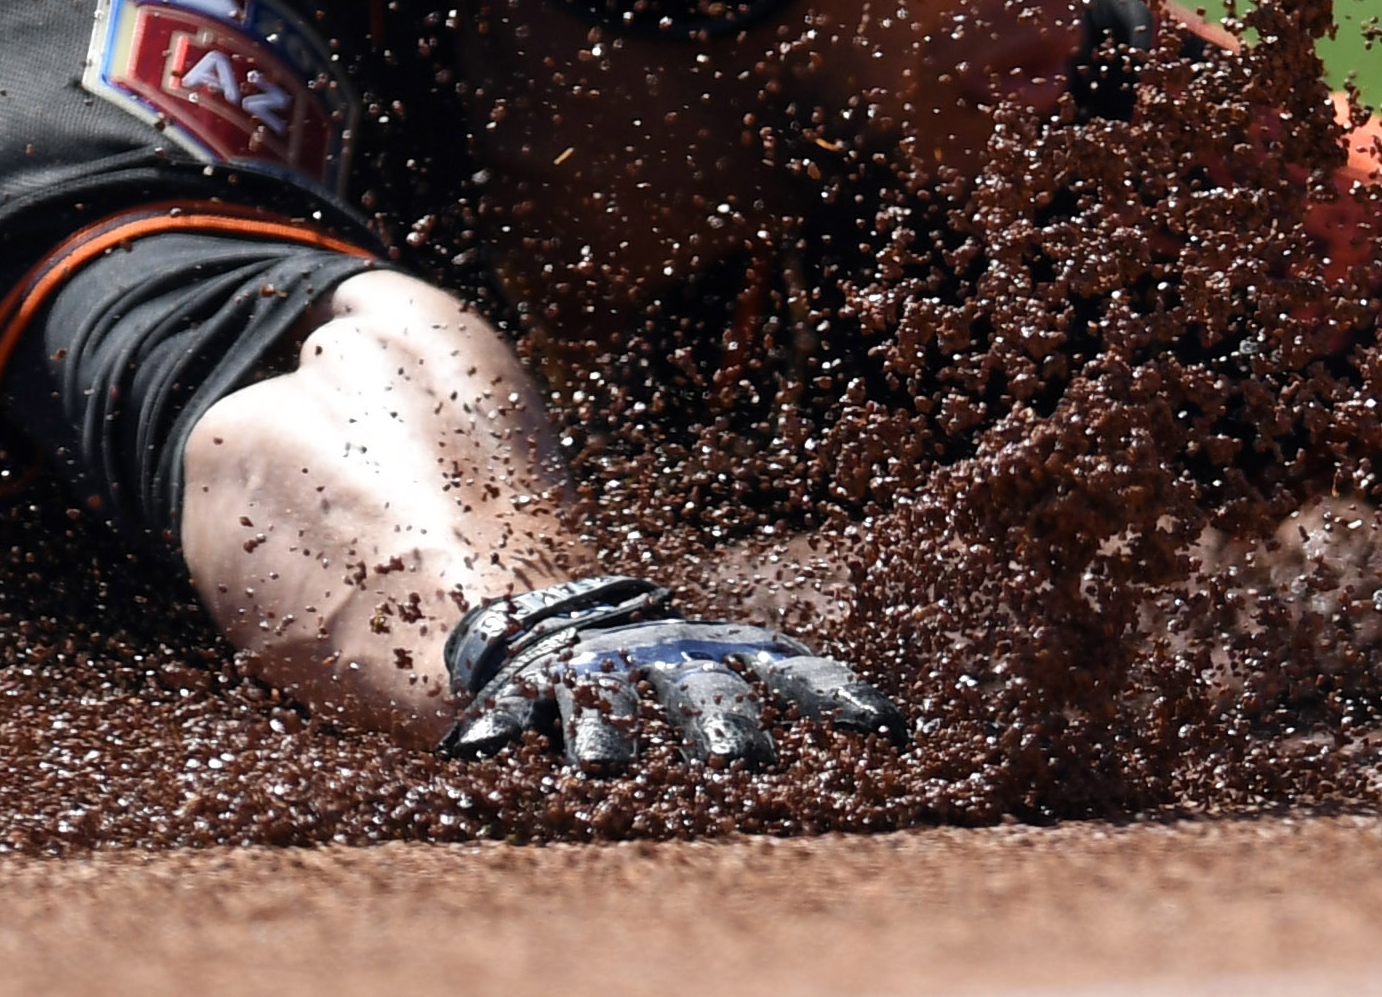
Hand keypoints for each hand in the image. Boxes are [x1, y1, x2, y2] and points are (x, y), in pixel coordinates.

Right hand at [438, 576, 908, 773]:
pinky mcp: (527, 687)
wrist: (558, 611)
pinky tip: (475, 756)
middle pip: (700, 697)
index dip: (838, 698)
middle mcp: (666, 662)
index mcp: (727, 655)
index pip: (795, 673)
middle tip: (744, 767)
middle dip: (723, 730)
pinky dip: (492, 729)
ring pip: (601, 706)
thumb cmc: (669, 668)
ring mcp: (594, 672)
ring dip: (602, 736)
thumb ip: (798, 694)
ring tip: (598, 769)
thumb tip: (906, 735)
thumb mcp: (731, 670)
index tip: (890, 733)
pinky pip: (506, 710)